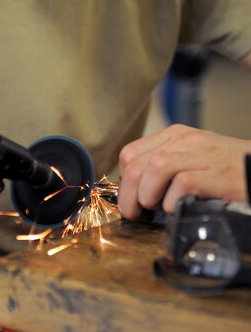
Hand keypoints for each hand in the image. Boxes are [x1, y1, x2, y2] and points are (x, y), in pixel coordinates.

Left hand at [118, 124, 250, 219]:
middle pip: (136, 164)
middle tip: (136, 215)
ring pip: (154, 168)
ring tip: (158, 210)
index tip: (131, 201)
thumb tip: (137, 193)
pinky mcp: (216, 174)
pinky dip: (174, 203)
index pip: (130, 153)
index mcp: (175, 136)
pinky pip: (181, 185)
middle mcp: (184, 140)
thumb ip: (167, 167)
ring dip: (148, 196)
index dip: (124, 182)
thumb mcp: (193, 159)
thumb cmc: (228, 171)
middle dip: (128, 196)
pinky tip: (181, 209)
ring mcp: (201, 154)